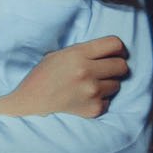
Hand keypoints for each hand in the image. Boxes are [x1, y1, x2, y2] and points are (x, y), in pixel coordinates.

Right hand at [0, 36, 127, 118]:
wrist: (30, 101)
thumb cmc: (44, 75)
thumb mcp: (59, 54)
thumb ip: (84, 51)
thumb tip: (110, 52)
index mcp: (78, 54)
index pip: (115, 44)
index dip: (119, 49)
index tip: (117, 54)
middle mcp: (87, 72)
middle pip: (122, 66)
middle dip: (116, 67)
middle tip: (106, 71)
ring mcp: (91, 92)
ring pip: (117, 85)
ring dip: (107, 85)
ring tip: (90, 86)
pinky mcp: (93, 108)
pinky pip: (108, 101)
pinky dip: (100, 100)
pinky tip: (85, 98)